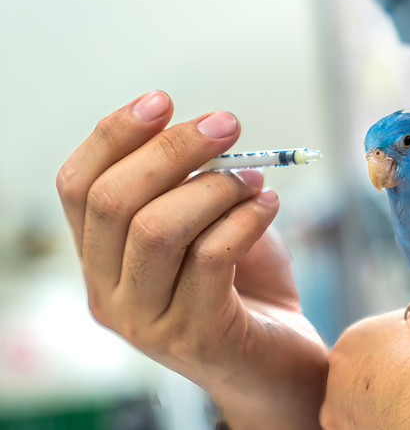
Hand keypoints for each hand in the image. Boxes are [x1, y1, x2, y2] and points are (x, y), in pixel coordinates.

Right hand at [56, 91, 326, 429]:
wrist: (280, 363)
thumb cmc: (243, 287)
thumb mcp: (206, 227)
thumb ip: (190, 186)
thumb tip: (198, 129)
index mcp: (101, 260)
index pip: (76, 187)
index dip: (113, 135)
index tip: (162, 101)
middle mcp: (109, 294)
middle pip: (114, 201)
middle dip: (173, 149)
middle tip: (227, 124)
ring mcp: (149, 321)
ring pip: (158, 229)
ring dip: (214, 187)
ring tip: (254, 178)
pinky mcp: (198, 336)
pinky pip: (213, 256)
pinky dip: (246, 217)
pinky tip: (269, 205)